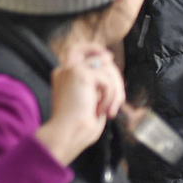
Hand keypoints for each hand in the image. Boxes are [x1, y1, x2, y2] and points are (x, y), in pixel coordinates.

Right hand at [36, 42, 124, 164]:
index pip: (77, 51)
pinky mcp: (80, 73)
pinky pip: (106, 79)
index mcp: (64, 77)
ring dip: (115, 91)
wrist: (68, 134)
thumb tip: (108, 57)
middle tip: (118, 101)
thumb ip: (98, 81)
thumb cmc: (79, 125)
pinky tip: (100, 109)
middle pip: (98, 57)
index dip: (93, 48)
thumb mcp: (92, 99)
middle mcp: (64, 70)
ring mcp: (71, 70)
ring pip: (107, 68)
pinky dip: (110, 96)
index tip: (108, 56)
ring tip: (108, 110)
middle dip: (115, 76)